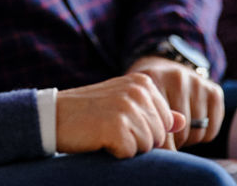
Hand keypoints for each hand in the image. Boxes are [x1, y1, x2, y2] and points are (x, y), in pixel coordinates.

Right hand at [55, 74, 185, 158]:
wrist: (54, 115)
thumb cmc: (89, 112)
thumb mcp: (124, 105)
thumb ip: (154, 112)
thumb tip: (182, 122)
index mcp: (143, 83)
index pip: (165, 122)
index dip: (143, 130)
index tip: (119, 121)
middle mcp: (138, 91)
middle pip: (159, 135)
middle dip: (137, 140)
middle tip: (110, 128)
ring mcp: (128, 107)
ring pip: (147, 146)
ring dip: (126, 147)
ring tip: (104, 132)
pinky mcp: (117, 126)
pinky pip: (131, 153)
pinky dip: (115, 152)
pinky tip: (99, 139)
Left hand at [127, 56, 223, 148]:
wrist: (162, 67)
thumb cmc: (146, 94)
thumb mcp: (138, 102)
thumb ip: (143, 123)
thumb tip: (163, 156)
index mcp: (153, 79)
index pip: (159, 127)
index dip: (157, 144)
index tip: (154, 149)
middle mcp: (177, 78)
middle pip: (179, 133)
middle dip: (172, 143)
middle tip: (165, 138)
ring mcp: (197, 84)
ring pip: (197, 134)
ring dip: (187, 140)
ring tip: (177, 131)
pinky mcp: (215, 91)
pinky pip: (211, 131)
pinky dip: (202, 135)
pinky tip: (192, 125)